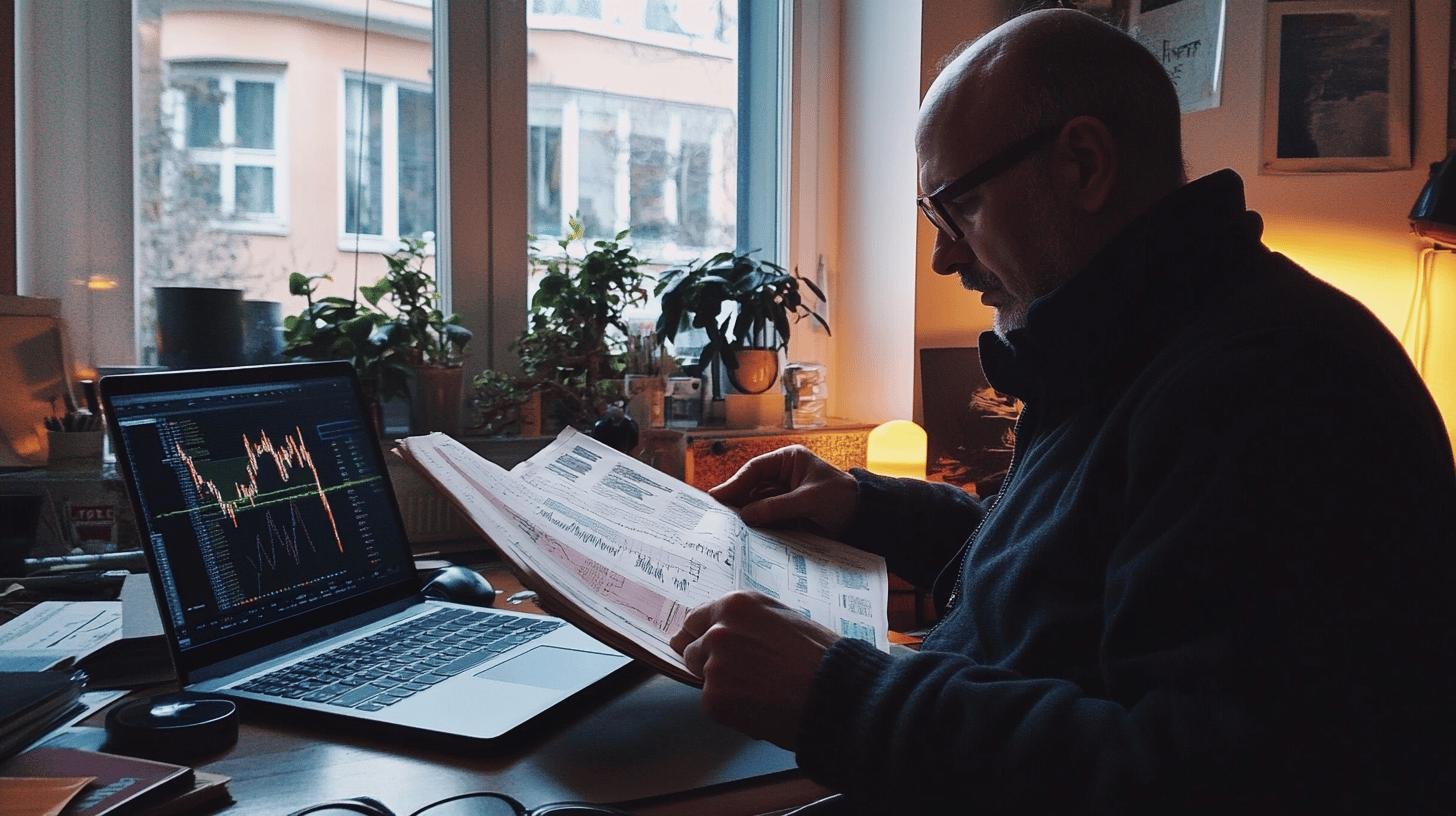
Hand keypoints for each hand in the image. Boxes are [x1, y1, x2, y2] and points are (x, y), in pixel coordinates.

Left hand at [670, 591, 841, 748]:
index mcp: (735, 605)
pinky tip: (759, 706)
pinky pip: (712, 703)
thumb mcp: (781, 618)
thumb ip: (746, 622)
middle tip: (740, 676)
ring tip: (759, 691)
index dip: (699, 635)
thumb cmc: (818, 656)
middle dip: (709, 662)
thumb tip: (719, 631)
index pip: (695, 619)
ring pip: (703, 678)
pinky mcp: (714, 698)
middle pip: (692, 649)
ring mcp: (714, 665)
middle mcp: (718, 631)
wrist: (834, 692)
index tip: (699, 645)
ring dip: (722, 686)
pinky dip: (730, 709)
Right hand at [709, 446, 858, 537]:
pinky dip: (757, 527)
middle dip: (737, 501)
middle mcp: (783, 476)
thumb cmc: (842, 498)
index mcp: (789, 460)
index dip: (735, 482)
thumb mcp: (809, 500)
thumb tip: (746, 515)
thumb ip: (778, 507)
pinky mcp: (787, 514)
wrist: (865, 518)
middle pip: (752, 488)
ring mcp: (784, 496)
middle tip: (716, 515)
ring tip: (726, 528)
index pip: (756, 469)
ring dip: (745, 516)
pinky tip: (744, 535)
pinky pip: (767, 519)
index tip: (718, 496)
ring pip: (757, 505)